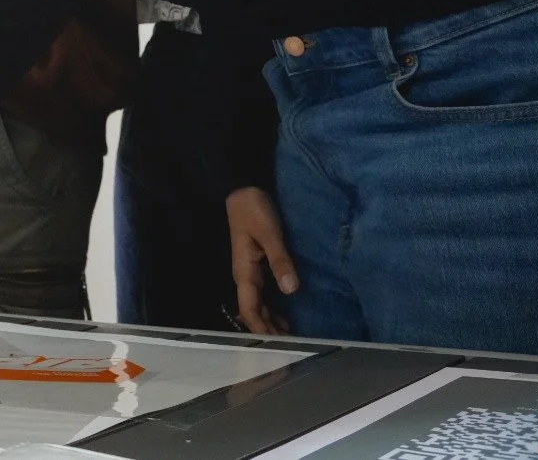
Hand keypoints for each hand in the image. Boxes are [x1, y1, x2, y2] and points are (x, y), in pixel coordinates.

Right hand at [227, 186, 297, 333]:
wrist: (244, 190)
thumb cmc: (254, 210)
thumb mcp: (269, 233)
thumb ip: (280, 260)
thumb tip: (291, 289)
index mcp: (244, 272)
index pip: (250, 309)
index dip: (262, 329)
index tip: (279, 345)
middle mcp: (246, 276)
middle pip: (254, 311)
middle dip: (269, 330)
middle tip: (293, 348)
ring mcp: (251, 272)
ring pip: (259, 305)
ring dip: (272, 322)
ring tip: (292, 337)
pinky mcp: (259, 265)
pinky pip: (265, 295)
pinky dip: (274, 309)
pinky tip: (287, 316)